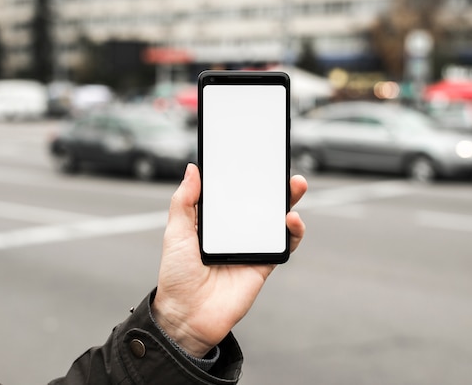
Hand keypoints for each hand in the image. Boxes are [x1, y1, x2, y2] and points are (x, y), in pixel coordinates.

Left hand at [152, 163, 306, 357]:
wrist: (187, 315)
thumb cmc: (176, 276)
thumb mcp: (176, 233)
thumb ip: (184, 201)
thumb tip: (192, 169)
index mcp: (213, 222)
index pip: (232, 193)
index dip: (243, 176)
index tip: (252, 157)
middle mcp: (234, 232)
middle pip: (259, 203)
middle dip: (273, 184)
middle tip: (281, 168)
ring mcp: (251, 247)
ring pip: (276, 220)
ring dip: (289, 201)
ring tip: (295, 186)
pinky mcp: (264, 264)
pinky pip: (285, 244)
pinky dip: (293, 231)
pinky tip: (291, 219)